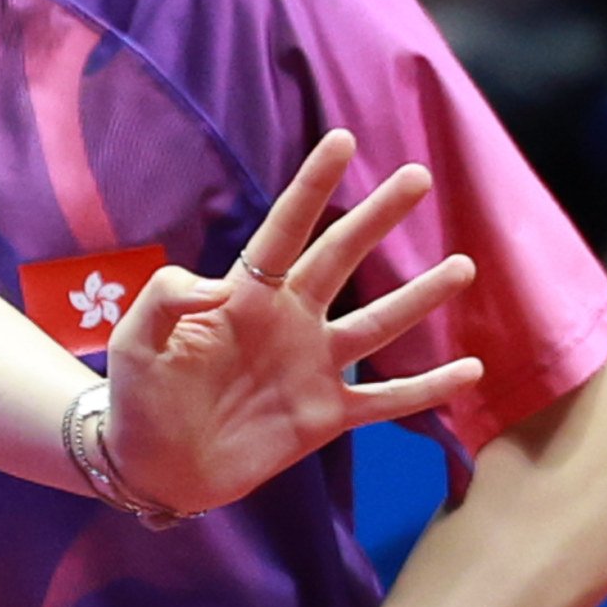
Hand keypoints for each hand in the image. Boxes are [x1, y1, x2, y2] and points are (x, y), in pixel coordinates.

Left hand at [104, 130, 481, 517]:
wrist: (155, 466)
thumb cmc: (141, 395)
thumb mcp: (136, 341)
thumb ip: (164, 299)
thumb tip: (216, 285)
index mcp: (245, 295)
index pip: (284, 229)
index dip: (312, 186)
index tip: (342, 140)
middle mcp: (290, 320)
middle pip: (341, 257)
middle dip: (378, 217)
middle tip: (418, 176)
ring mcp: (314, 366)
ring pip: (378, 324)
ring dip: (420, 296)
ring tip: (462, 266)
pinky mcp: (327, 415)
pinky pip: (387, 401)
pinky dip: (427, 388)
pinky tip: (470, 370)